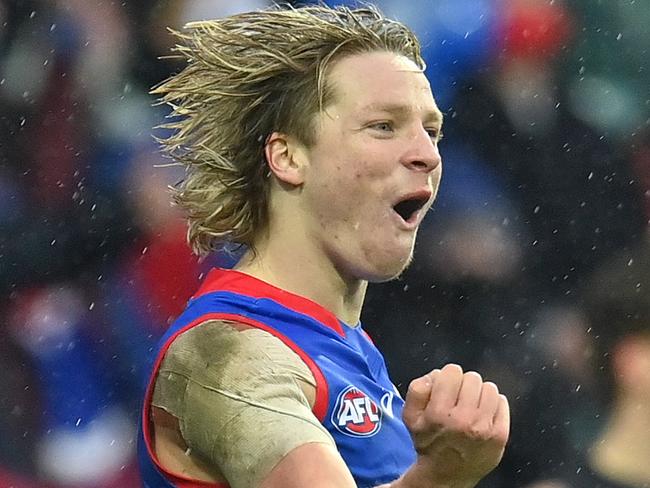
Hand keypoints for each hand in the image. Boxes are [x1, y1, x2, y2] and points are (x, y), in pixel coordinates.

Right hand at [400, 364, 509, 487]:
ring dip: (479, 394)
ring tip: (471, 407)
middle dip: (463, 386)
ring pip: (489, 388)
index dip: (447, 379)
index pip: (452, 371)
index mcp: (439, 413)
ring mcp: (485, 428)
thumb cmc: (429, 442)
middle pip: (472, 378)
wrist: (446, 475)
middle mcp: (463, 419)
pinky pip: (502, 401)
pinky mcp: (500, 435)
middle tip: (458, 401)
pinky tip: (483, 415)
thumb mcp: (410, 416)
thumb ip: (418, 389)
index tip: (445, 391)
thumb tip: (437, 375)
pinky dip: (493, 405)